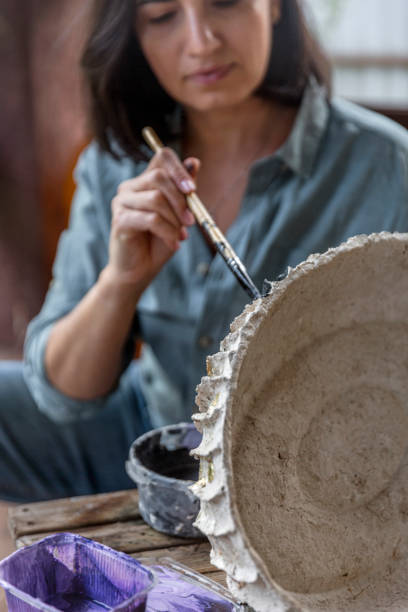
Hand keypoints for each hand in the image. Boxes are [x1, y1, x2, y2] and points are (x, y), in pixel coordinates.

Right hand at [106, 149, 199, 289]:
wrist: (140, 270)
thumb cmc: (159, 241)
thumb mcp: (178, 214)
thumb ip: (183, 190)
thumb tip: (194, 162)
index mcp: (144, 181)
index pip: (161, 157)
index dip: (179, 169)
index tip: (192, 190)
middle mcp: (130, 187)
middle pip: (159, 178)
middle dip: (180, 200)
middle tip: (190, 221)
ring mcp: (121, 202)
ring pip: (156, 199)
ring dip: (175, 220)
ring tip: (181, 235)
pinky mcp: (120, 220)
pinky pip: (151, 219)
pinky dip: (167, 232)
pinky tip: (173, 244)